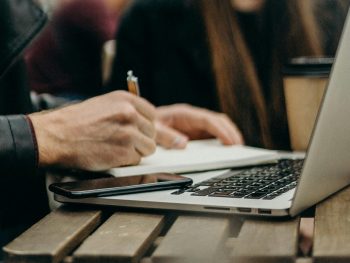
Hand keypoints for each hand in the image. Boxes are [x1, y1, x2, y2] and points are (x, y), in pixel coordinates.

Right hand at [29, 91, 155, 170]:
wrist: (56, 136)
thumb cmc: (76, 121)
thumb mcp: (105, 105)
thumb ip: (127, 111)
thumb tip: (146, 123)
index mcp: (126, 99)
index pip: (152, 114)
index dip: (145, 125)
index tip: (138, 130)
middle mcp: (130, 113)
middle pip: (152, 132)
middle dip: (140, 139)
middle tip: (122, 141)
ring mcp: (128, 133)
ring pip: (148, 147)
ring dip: (136, 151)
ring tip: (116, 148)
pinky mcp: (124, 152)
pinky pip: (137, 160)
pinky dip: (126, 161)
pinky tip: (111, 155)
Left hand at [155, 104, 243, 148]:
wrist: (140, 124)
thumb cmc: (147, 126)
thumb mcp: (153, 131)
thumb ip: (166, 136)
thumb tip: (184, 143)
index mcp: (183, 113)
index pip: (207, 120)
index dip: (220, 130)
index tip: (230, 141)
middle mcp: (191, 117)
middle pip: (217, 121)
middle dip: (230, 132)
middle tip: (239, 146)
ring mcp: (194, 124)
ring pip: (217, 126)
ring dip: (228, 135)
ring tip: (237, 149)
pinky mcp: (194, 132)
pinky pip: (211, 134)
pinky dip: (221, 140)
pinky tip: (226, 149)